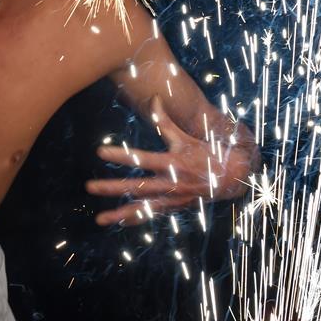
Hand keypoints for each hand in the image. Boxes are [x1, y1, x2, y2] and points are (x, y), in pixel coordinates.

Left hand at [86, 96, 255, 225]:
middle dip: (112, 188)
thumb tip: (153, 98)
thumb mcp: (185, 137)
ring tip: (99, 219)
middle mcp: (170, 183)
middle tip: (89, 186)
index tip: (100, 152)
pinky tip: (117, 222)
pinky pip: (151, 216)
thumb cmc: (205, 153)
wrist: (230, 178)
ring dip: (119, 214)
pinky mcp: (173, 208)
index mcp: (172, 162)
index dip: (121, 155)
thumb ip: (165, 121)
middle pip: (136, 186)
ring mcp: (171, 198)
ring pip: (141, 208)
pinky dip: (134, 220)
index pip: (141, 158)